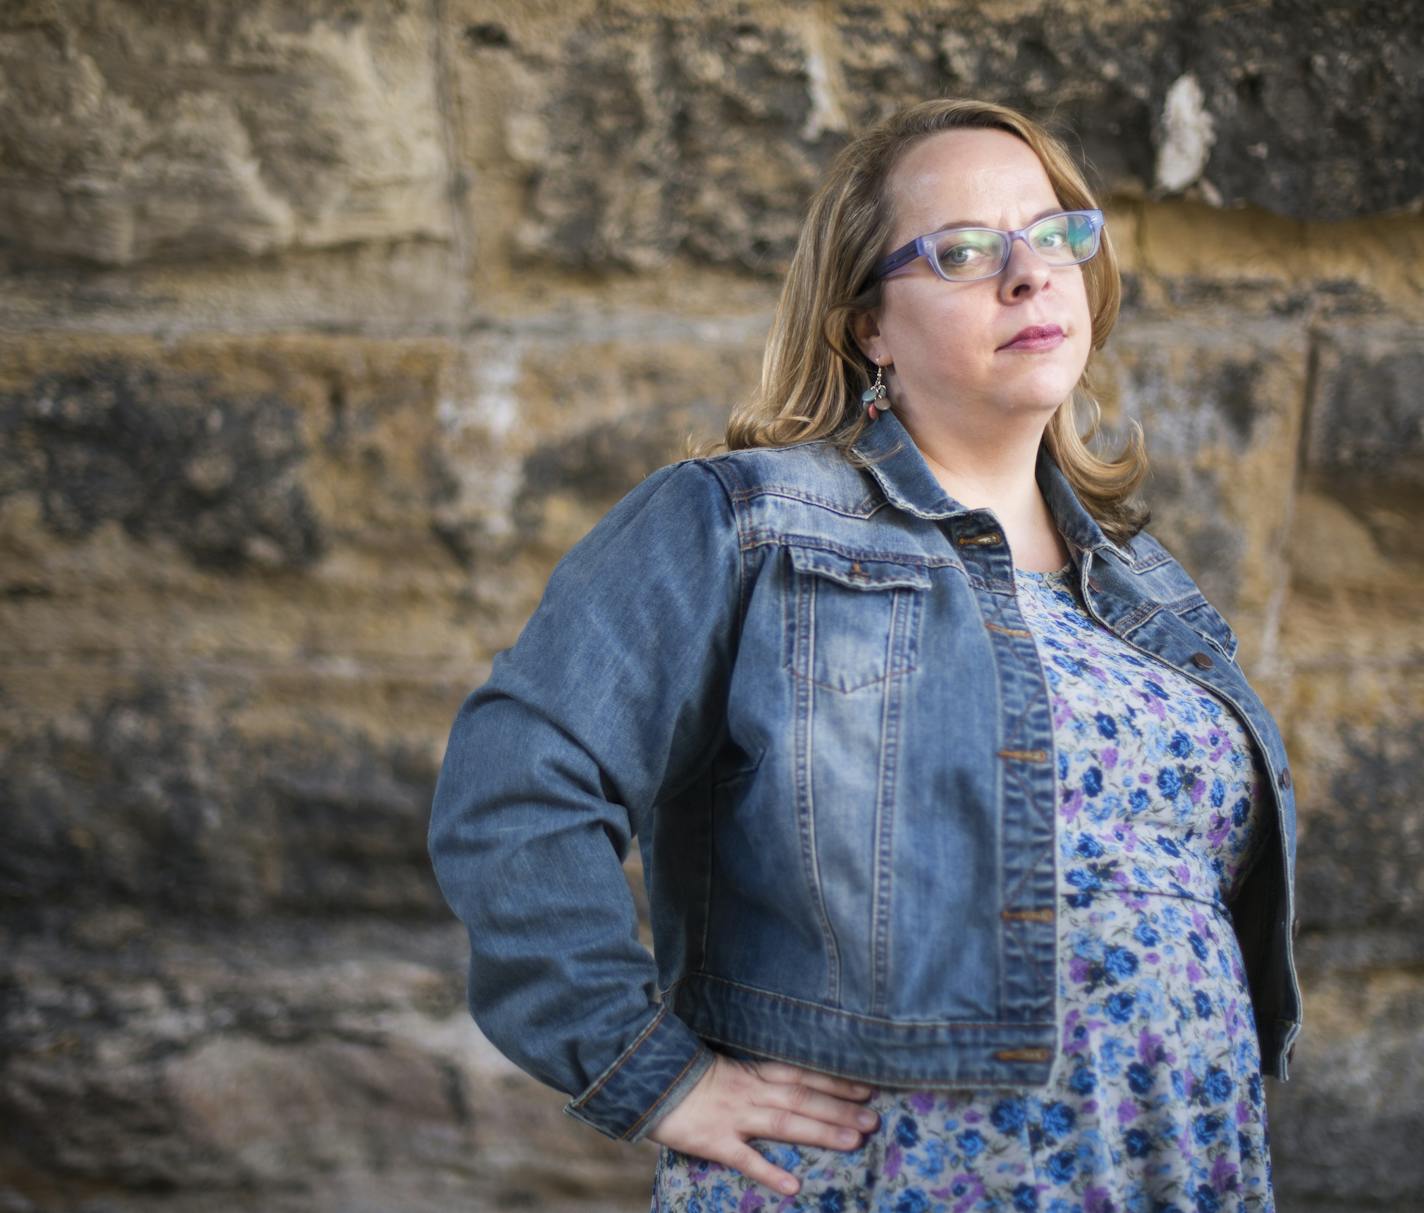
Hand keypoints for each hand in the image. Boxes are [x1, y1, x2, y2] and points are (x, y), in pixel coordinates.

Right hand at [645, 1053, 879, 1195]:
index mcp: (753, 1074)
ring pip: (785, 1123)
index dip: (835, 1083)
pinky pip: (745, 1159)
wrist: (647, 1079)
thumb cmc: (687, 1074)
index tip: (867, 1088)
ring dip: (820, 1132)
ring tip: (852, 1142)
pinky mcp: (715, 1142)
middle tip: (872, 1120)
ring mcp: (734, 1117)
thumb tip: (789, 1083)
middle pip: (802, 1099)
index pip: (802, 1076)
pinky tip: (793, 1188)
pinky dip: (769, 1173)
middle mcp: (751, 1093)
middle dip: (839, 1109)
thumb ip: (756, 1076)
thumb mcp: (727, 1068)